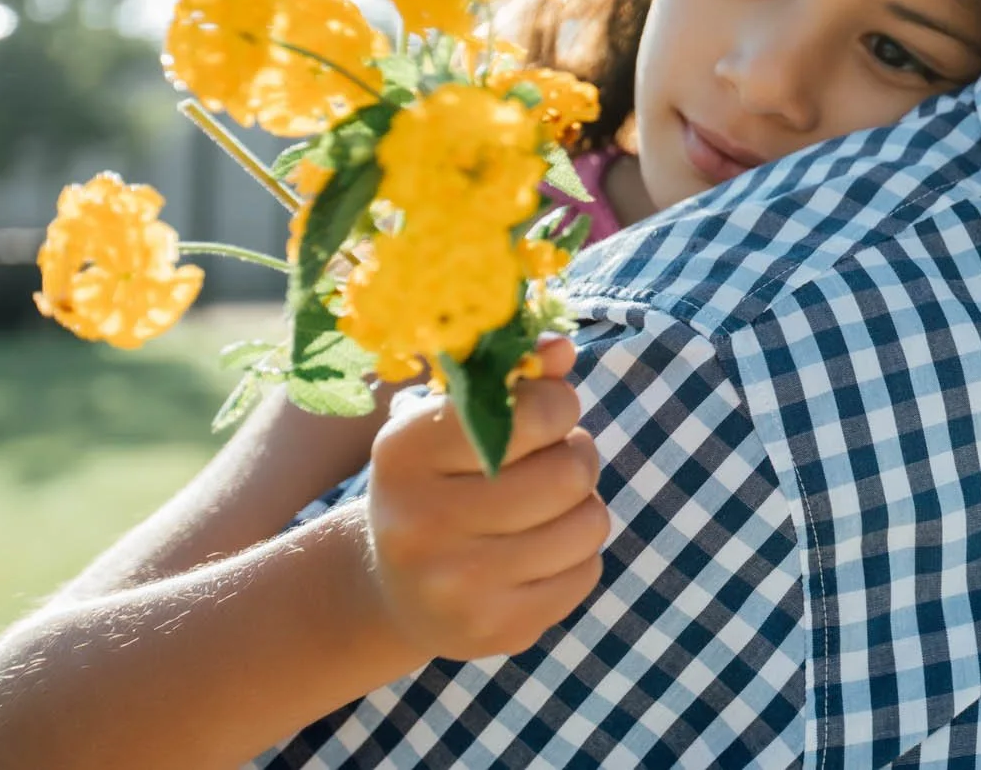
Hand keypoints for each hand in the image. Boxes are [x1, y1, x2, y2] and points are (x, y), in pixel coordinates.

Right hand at [361, 335, 610, 661]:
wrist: (391, 587)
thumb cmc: (438, 482)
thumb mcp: (452, 423)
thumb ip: (512, 378)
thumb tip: (562, 348)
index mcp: (405, 453)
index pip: (529, 412)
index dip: (557, 405)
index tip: (547, 414)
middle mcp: (421, 523)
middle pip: (569, 471)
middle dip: (575, 456)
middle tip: (553, 461)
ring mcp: (457, 587)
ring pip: (589, 523)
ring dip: (582, 506)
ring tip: (548, 506)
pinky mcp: (496, 632)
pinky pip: (587, 573)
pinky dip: (577, 555)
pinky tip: (539, 552)